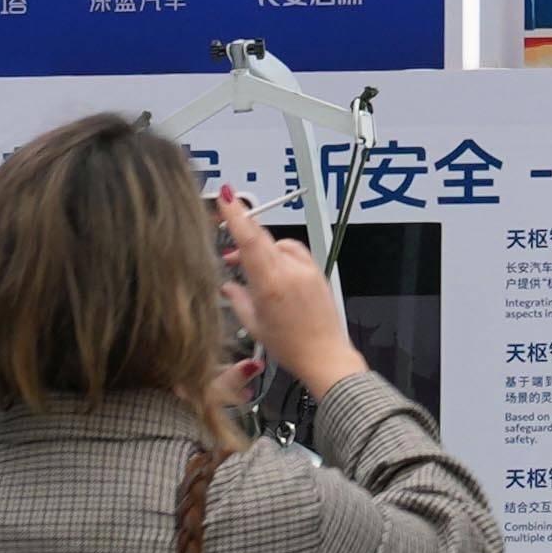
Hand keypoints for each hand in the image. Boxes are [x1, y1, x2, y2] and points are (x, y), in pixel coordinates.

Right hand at [216, 190, 364, 400]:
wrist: (325, 355)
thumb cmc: (291, 346)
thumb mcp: (254, 325)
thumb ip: (237, 299)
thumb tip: (226, 284)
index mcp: (271, 284)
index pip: (251, 240)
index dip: (237, 215)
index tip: (227, 197)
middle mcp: (291, 272)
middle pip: (263, 238)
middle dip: (243, 237)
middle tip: (230, 255)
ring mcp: (307, 270)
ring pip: (278, 245)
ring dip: (262, 250)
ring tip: (252, 271)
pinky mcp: (318, 271)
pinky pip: (294, 252)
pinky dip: (280, 255)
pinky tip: (274, 272)